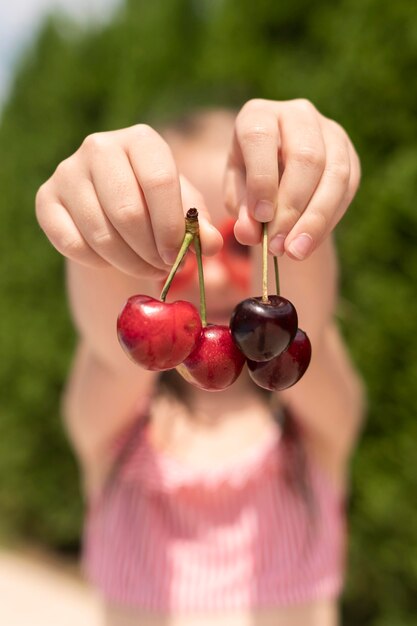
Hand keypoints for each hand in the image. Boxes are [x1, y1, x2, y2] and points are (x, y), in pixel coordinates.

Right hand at [36, 125, 221, 277]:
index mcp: (140, 139)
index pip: (159, 181)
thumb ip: (199, 225)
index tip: (178, 257)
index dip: (171, 228)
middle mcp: (100, 146)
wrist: (112, 203)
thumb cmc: (157, 204)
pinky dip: (97, 262)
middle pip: (128, 212)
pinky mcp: (46, 198)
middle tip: (162, 268)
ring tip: (145, 268)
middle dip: (150, 251)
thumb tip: (209, 245)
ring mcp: (68, 171)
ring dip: (128, 263)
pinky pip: (72, 244)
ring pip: (100, 234)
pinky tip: (112, 259)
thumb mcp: (183, 209)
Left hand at [224, 98, 360, 258]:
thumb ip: (241, 212)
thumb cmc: (250, 183)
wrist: (279, 176)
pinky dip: (328, 220)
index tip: (261, 218)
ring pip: (334, 174)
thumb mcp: (236, 196)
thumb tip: (250, 233)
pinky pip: (348, 188)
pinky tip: (310, 242)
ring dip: (314, 219)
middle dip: (291, 208)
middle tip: (277, 246)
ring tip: (295, 252)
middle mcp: (297, 114)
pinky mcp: (349, 153)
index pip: (261, 139)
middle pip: (305, 158)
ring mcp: (329, 131)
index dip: (262, 180)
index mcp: (258, 115)